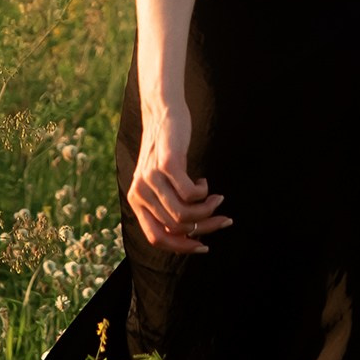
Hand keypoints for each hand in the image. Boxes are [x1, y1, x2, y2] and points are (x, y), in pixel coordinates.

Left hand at [129, 103, 228, 256]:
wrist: (162, 112)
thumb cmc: (165, 150)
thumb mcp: (160, 181)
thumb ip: (166, 204)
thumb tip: (189, 232)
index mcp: (136, 201)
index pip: (157, 239)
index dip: (182, 247)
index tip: (204, 245)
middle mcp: (139, 193)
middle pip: (177, 227)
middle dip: (205, 227)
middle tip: (223, 218)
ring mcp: (151, 179)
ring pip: (184, 214)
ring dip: (207, 211)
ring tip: (215, 199)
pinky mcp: (167, 164)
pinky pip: (189, 194)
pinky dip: (203, 193)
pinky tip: (204, 182)